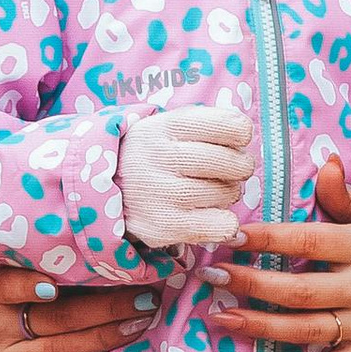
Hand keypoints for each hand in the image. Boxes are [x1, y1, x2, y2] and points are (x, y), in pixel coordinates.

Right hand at [0, 263, 167, 351]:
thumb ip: (33, 264)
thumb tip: (94, 251)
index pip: (8, 286)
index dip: (32, 286)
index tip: (58, 283)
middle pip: (55, 318)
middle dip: (106, 309)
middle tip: (144, 299)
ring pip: (58, 351)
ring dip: (104, 338)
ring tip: (138, 324)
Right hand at [117, 101, 254, 248]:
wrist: (104, 185)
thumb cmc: (154, 153)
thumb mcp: (168, 125)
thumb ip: (207, 124)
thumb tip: (246, 137)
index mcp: (166, 126)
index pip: (231, 126)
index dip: (241, 134)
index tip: (234, 140)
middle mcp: (161, 158)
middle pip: (233, 163)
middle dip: (240, 167)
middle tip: (230, 170)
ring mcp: (160, 194)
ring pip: (227, 194)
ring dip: (228, 194)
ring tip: (210, 191)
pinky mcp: (163, 227)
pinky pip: (221, 226)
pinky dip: (225, 222)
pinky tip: (210, 215)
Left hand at [208, 160, 350, 351]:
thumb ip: (347, 197)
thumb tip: (324, 162)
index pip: (308, 241)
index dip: (267, 239)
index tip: (231, 235)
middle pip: (299, 290)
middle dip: (251, 284)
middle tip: (212, 276)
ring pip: (307, 331)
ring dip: (261, 327)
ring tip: (221, 317)